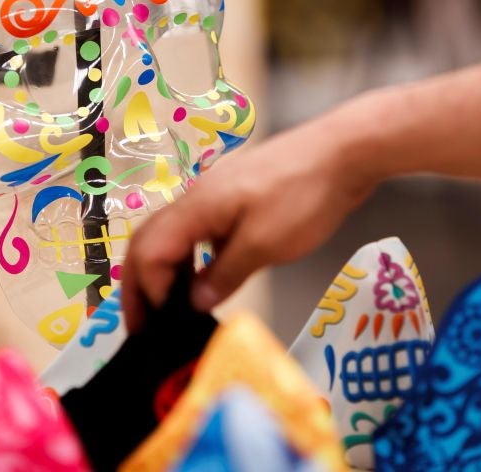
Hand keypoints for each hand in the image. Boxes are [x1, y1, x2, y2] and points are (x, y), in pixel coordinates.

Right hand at [121, 106, 380, 331]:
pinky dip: (188, 260)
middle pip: (148, 242)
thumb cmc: (304, 195)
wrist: (342, 151)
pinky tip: (202, 281)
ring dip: (162, 272)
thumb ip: (225, 274)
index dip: (147, 292)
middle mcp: (195, 199)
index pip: (148, 252)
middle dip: (138, 285)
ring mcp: (213, 197)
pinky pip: (195, 233)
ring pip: (170, 237)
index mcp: (195, 208)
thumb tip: (193, 303)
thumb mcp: (265, 244)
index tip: (156, 328)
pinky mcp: (233, 200)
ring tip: (166, 311)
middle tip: (139, 327)